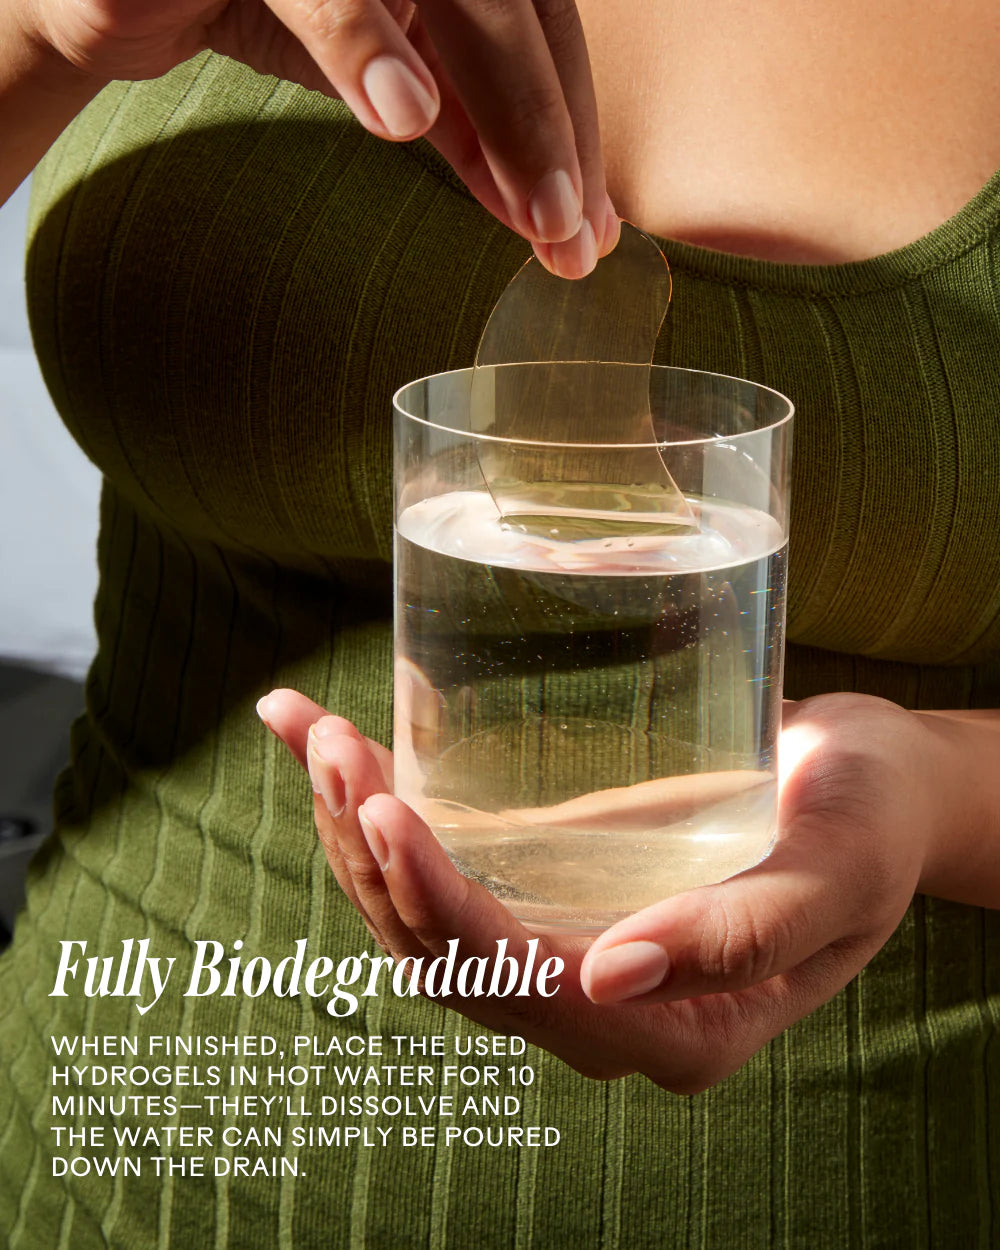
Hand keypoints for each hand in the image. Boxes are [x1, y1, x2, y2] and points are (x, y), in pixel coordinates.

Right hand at [20, 0, 615, 276]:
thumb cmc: (270, 12)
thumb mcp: (389, 78)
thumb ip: (470, 128)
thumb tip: (554, 212)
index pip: (540, 30)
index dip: (569, 128)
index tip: (588, 229)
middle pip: (515, 17)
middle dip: (550, 134)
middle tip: (571, 233)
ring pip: (452, 5)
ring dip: (497, 106)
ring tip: (531, 208)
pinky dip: (364, 44)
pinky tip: (403, 115)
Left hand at [258, 688, 940, 1090]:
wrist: (870, 785)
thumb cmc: (869, 825)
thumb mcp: (833, 877)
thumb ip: (741, 938)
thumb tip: (610, 971)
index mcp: (669, 1029)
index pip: (520, 985)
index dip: (441, 906)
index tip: (387, 809)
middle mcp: (597, 1000)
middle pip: (445, 951)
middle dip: (374, 854)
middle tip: (334, 747)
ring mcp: (563, 945)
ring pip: (422, 915)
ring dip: (357, 829)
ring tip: (313, 732)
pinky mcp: (545, 885)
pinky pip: (443, 863)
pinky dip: (377, 805)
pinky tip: (322, 736)